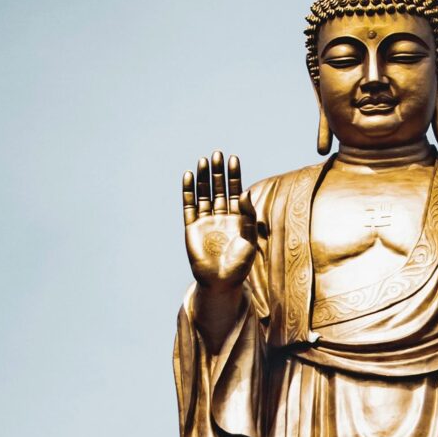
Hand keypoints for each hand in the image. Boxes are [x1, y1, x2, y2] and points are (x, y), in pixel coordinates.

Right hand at [182, 151, 257, 290]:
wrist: (222, 283)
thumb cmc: (240, 264)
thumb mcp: (249, 237)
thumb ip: (247, 215)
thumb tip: (245, 192)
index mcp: (237, 218)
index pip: (235, 191)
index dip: (233, 175)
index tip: (233, 159)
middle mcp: (221, 217)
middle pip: (218, 189)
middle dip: (217, 172)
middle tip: (217, 153)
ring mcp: (206, 221)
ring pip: (204, 194)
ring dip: (203, 178)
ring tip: (203, 160)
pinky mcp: (192, 228)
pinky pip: (189, 206)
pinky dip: (188, 191)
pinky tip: (189, 176)